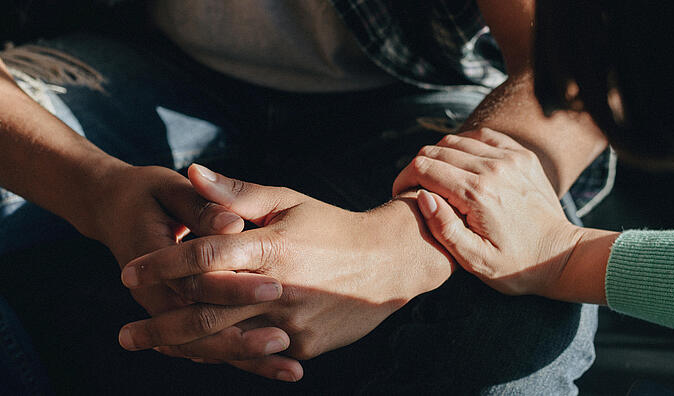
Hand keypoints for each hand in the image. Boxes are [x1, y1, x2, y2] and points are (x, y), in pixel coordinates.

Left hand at [117, 164, 452, 379]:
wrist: (388, 263)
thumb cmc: (332, 226)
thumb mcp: (289, 202)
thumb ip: (237, 194)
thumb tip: (193, 171)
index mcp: (272, 247)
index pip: (204, 258)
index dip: (162, 264)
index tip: (128, 272)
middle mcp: (278, 289)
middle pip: (205, 312)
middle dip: (160, 326)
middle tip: (125, 335)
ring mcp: (292, 322)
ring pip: (226, 342)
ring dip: (184, 347)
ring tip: (154, 347)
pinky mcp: (303, 345)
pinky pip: (256, 354)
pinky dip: (226, 355)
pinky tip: (200, 354)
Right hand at [393, 128, 581, 296]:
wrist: (561, 256)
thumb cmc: (515, 266)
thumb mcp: (475, 260)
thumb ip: (444, 228)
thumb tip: (423, 197)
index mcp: (477, 194)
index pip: (424, 168)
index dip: (404, 178)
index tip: (401, 194)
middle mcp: (493, 168)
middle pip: (437, 150)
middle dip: (418, 167)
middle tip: (415, 189)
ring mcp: (510, 158)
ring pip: (457, 140)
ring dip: (440, 156)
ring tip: (437, 180)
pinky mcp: (521, 155)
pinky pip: (483, 137)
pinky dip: (465, 146)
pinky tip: (461, 165)